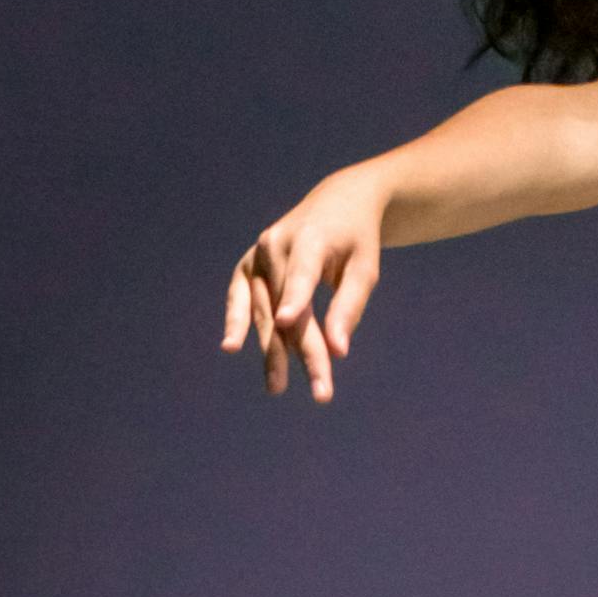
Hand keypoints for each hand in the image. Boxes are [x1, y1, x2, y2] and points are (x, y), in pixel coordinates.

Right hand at [222, 165, 385, 401]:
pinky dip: (236, 321)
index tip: (287, 322)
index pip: (302, 274)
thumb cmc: (356, 240)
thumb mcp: (365, 268)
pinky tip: (232, 346)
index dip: (295, 298)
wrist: (336, 203)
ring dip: (272, 350)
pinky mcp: (248, 264)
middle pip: (288, 307)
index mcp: (310, 237)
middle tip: (323, 393)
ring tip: (277, 388)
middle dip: (304, 351)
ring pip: (264, 310)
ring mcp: (257, 253)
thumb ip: (349, 307)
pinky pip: (240, 296)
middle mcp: (276, 243)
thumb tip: (338, 352)